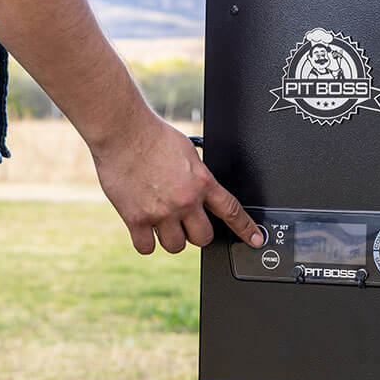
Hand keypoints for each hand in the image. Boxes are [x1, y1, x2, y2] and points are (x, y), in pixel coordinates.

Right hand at [91, 111, 264, 254]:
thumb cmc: (153, 135)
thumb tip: (203, 189)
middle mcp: (185, 201)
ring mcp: (161, 212)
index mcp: (202, 182)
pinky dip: (146, 241)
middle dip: (196, 233)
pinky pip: (146, 247)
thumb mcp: (189, 152)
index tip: (255, 240)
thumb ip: (198, 175)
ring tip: (161, 221)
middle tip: (185, 222)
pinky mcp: (136, 219)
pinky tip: (143, 227)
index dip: (246, 229)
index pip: (231, 211)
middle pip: (203, 238)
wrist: (123, 132)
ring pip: (175, 246)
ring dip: (170, 238)